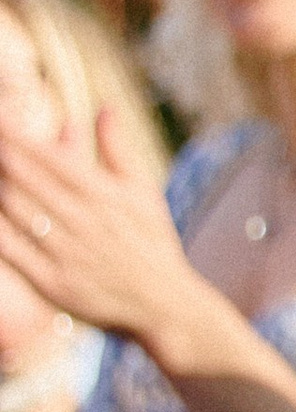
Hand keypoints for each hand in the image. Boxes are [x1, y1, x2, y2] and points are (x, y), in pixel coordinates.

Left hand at [0, 102, 200, 353]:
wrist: (163, 302)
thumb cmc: (152, 241)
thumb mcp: (144, 191)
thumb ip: (118, 149)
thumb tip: (103, 109)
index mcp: (103, 194)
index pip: (50, 157)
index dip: (18, 137)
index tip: (0, 123)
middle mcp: (82, 220)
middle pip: (25, 179)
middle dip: (2, 156)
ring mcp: (66, 252)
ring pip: (16, 210)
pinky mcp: (53, 281)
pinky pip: (13, 249)